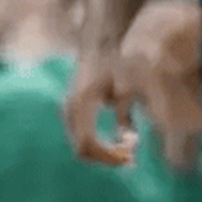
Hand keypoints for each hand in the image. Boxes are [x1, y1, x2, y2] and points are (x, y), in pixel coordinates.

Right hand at [62, 49, 139, 166]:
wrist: (100, 45)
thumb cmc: (117, 63)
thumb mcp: (128, 86)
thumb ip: (128, 113)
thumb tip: (131, 140)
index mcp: (82, 102)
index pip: (88, 143)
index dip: (108, 156)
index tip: (131, 157)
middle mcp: (70, 108)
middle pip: (83, 149)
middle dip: (108, 157)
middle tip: (132, 157)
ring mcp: (69, 111)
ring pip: (82, 146)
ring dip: (105, 152)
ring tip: (131, 147)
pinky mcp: (72, 112)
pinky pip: (84, 138)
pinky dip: (101, 144)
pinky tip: (123, 139)